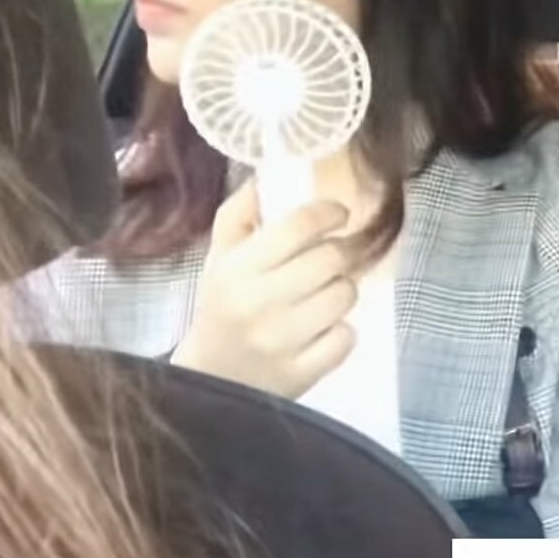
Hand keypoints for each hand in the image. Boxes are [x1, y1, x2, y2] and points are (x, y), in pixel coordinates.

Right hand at [171, 181, 357, 398]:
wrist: (211, 378)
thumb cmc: (223, 308)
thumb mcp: (220, 258)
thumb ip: (239, 214)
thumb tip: (265, 178)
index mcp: (237, 269)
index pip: (298, 226)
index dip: (328, 212)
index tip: (338, 214)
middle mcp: (258, 303)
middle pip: (331, 259)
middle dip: (340, 253)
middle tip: (333, 257)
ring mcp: (281, 341)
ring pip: (344, 295)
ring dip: (342, 291)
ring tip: (323, 294)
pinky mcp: (302, 372)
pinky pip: (347, 336)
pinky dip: (341, 330)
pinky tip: (322, 329)